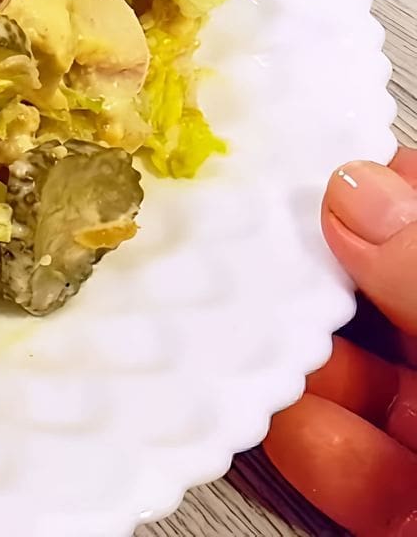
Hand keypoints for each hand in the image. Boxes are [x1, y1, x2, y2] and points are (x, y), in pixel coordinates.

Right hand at [264, 148, 416, 535]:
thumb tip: (359, 190)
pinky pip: (354, 468)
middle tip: (247, 223)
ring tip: (226, 302)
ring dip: (298, 347)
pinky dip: (296, 433)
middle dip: (333, 265)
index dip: (408, 192)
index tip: (325, 156)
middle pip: (415, 306)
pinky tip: (248, 395)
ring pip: (377, 384)